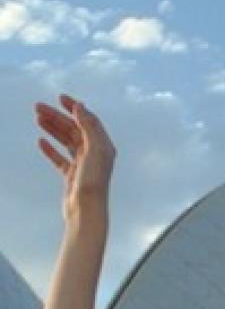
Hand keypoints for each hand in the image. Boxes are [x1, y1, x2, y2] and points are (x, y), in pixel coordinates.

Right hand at [35, 93, 115, 222]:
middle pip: (74, 129)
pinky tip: (41, 142)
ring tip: (37, 119)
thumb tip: (79, 106)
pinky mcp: (72, 176)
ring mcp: (83, 165)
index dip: (75, 108)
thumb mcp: (94, 149)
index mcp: (103, 146)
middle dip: (57, 117)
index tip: (60, 98)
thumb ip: (88, 126)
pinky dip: (51, 149)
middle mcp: (95, 154)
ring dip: (52, 129)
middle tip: (38, 108)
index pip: (89, 121)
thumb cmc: (93, 181)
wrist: (86, 210)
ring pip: (66, 142)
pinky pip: (60, 159)